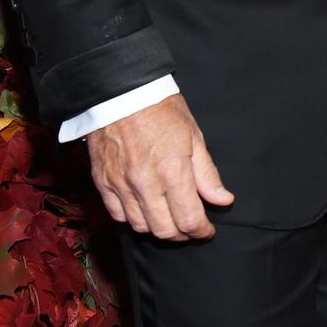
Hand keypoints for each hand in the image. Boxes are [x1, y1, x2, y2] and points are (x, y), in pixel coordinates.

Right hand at [86, 95, 232, 237]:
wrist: (120, 92)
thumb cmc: (160, 109)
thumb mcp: (194, 136)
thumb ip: (207, 174)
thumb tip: (223, 200)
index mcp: (172, 171)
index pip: (189, 219)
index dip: (201, 231)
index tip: (206, 230)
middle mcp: (145, 183)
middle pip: (165, 230)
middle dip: (182, 234)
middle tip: (189, 226)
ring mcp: (121, 184)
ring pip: (141, 226)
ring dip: (157, 228)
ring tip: (168, 219)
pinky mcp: (103, 181)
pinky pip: (117, 215)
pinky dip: (132, 218)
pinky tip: (143, 210)